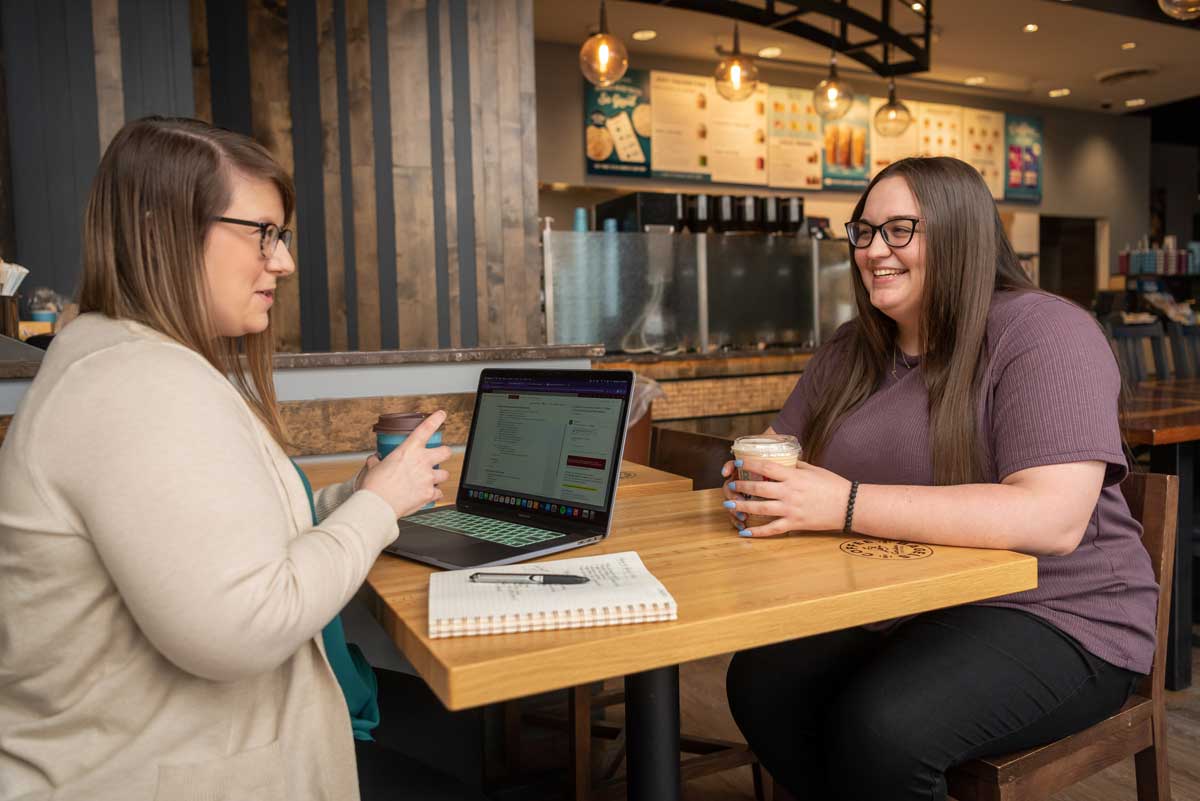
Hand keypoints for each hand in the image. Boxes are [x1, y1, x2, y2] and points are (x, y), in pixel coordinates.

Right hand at [359, 410, 453, 517]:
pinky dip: (435, 494)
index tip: (441, 414)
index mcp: (409, 450)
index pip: (426, 429)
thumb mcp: (374, 467)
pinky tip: (429, 495)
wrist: (377, 505)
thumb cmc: (374, 486)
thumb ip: (377, 462)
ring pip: (445, 474)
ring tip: (432, 479)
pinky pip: (439, 493)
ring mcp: (428, 478)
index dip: (436, 419)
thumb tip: (375, 460)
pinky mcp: (429, 494)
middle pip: (445, 451)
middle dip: (445, 452)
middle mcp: (422, 462)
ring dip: (440, 476)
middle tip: (441, 455)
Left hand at [721, 457, 852, 537]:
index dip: (750, 464)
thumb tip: (782, 461)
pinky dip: (757, 532)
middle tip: (731, 485)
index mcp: (794, 476)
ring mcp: (791, 509)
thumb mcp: (813, 469)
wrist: (849, 505)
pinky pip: (772, 529)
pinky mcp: (795, 524)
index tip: (738, 462)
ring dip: (742, 505)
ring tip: (729, 504)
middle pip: (759, 488)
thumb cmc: (833, 485)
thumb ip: (795, 466)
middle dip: (741, 486)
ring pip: (760, 508)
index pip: (767, 467)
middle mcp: (790, 492)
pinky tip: (745, 532)